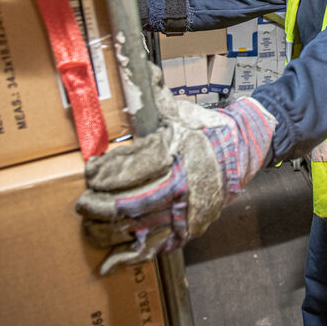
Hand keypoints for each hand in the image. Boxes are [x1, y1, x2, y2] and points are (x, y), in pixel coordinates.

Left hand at [76, 85, 274, 273]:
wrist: (244, 150)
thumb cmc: (209, 130)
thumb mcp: (181, 111)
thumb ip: (154, 94)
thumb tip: (137, 63)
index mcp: (174, 157)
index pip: (129, 169)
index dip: (103, 174)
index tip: (88, 173)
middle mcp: (179, 188)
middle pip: (127, 204)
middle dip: (98, 207)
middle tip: (82, 204)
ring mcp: (184, 212)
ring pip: (138, 230)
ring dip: (109, 232)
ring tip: (90, 229)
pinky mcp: (189, 228)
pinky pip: (157, 247)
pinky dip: (133, 257)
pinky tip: (111, 262)